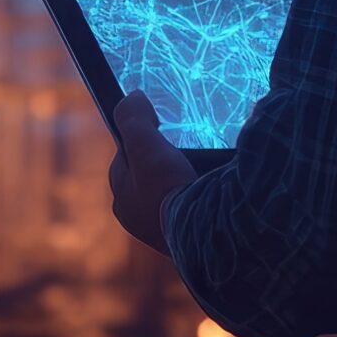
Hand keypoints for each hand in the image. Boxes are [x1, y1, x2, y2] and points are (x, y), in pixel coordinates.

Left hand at [108, 91, 195, 255]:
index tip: (156, 130)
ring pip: (172, 194)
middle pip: (150, 179)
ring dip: (183, 180)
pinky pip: (192, 209)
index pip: (126, 162)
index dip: (138, 142)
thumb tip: (131, 98)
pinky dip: (199, 198)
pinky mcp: (190, 238)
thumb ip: (134, 119)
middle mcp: (140, 220)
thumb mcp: (145, 146)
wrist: (200, 234)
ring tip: (202, 167)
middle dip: (163, 164)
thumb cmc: (167, 190)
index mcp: (123, 202)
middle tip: (183, 150)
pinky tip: (213, 188)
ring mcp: (165, 231)